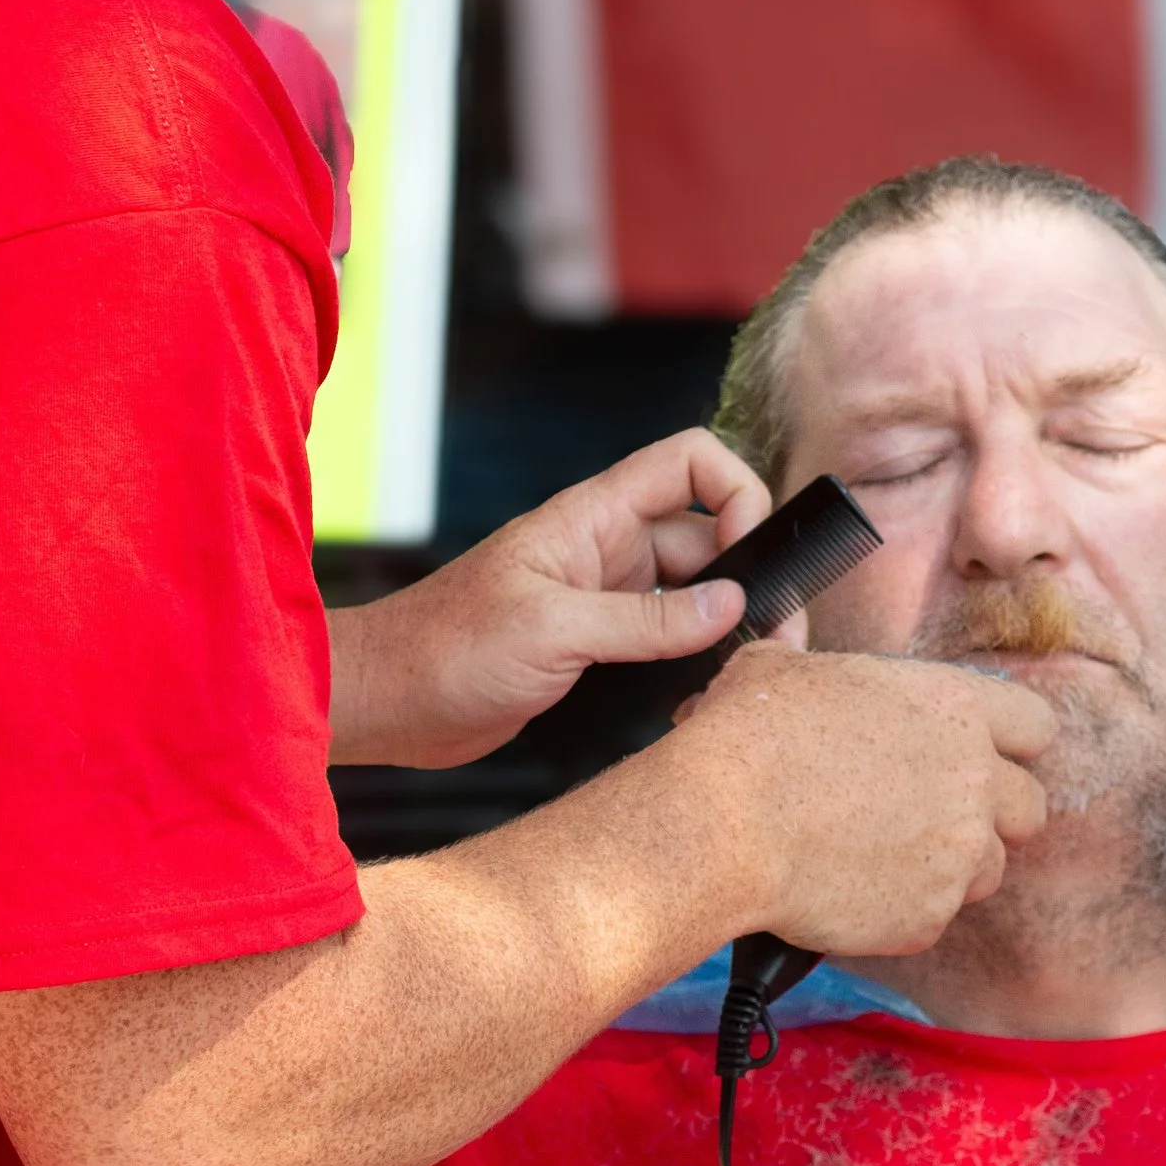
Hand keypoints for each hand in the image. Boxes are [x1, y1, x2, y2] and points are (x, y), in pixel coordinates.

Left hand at [330, 434, 770, 769]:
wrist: (387, 703)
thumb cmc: (444, 651)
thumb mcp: (550, 632)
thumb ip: (646, 622)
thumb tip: (733, 605)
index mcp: (591, 518)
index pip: (690, 462)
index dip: (736, 494)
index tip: (752, 556)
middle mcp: (606, 548)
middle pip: (709, 534)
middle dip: (752, 576)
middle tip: (778, 639)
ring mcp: (604, 596)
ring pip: (696, 591)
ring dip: (729, 624)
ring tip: (750, 671)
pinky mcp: (596, 645)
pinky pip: (668, 637)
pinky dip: (695, 660)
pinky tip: (700, 695)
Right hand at [676, 644, 1053, 960]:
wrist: (724, 824)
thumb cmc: (747, 737)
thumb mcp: (779, 668)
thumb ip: (808, 655)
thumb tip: (787, 637)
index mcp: (954, 707)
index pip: (1035, 725)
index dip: (1010, 742)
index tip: (980, 756)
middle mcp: (973, 780)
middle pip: (1029, 808)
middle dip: (991, 815)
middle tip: (934, 816)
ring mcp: (957, 854)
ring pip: (989, 871)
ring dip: (950, 867)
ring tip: (885, 857)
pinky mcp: (927, 917)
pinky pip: (933, 918)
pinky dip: (902, 910)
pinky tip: (852, 890)